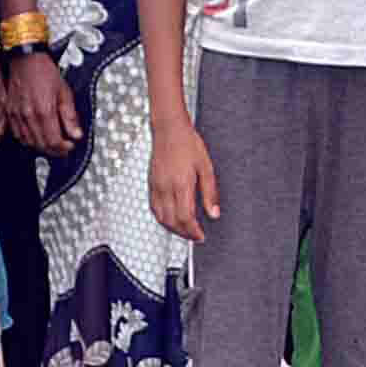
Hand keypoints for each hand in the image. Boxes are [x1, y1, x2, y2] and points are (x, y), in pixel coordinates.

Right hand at [5, 50, 79, 153]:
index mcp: (44, 111)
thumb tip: (76, 134)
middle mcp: (28, 115)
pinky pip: (18, 134)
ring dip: (42, 146)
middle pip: (42, 144)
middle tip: (63, 148)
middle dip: (55, 150)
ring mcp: (17, 115)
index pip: (54, 141)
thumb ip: (70, 116)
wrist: (26, 59)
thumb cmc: (44, 71)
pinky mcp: (9, 113)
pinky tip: (36, 136)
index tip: (70, 145)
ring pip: (29, 142)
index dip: (64, 147)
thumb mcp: (64, 92)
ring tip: (51, 143)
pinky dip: (28, 140)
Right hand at [149, 123, 218, 240]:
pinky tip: (171, 219)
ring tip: (184, 231)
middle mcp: (166, 188)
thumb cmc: (188, 144)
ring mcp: (156, 186)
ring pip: (161, 217)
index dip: (193, 231)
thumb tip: (214, 213)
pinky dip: (162, 219)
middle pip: (172, 222)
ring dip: (172, 229)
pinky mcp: (151, 184)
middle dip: (184, 233)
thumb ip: (210, 193)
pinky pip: (154, 208)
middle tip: (194, 237)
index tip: (201, 236)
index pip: (185, 217)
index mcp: (181, 184)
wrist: (169, 129)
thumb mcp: (206, 168)